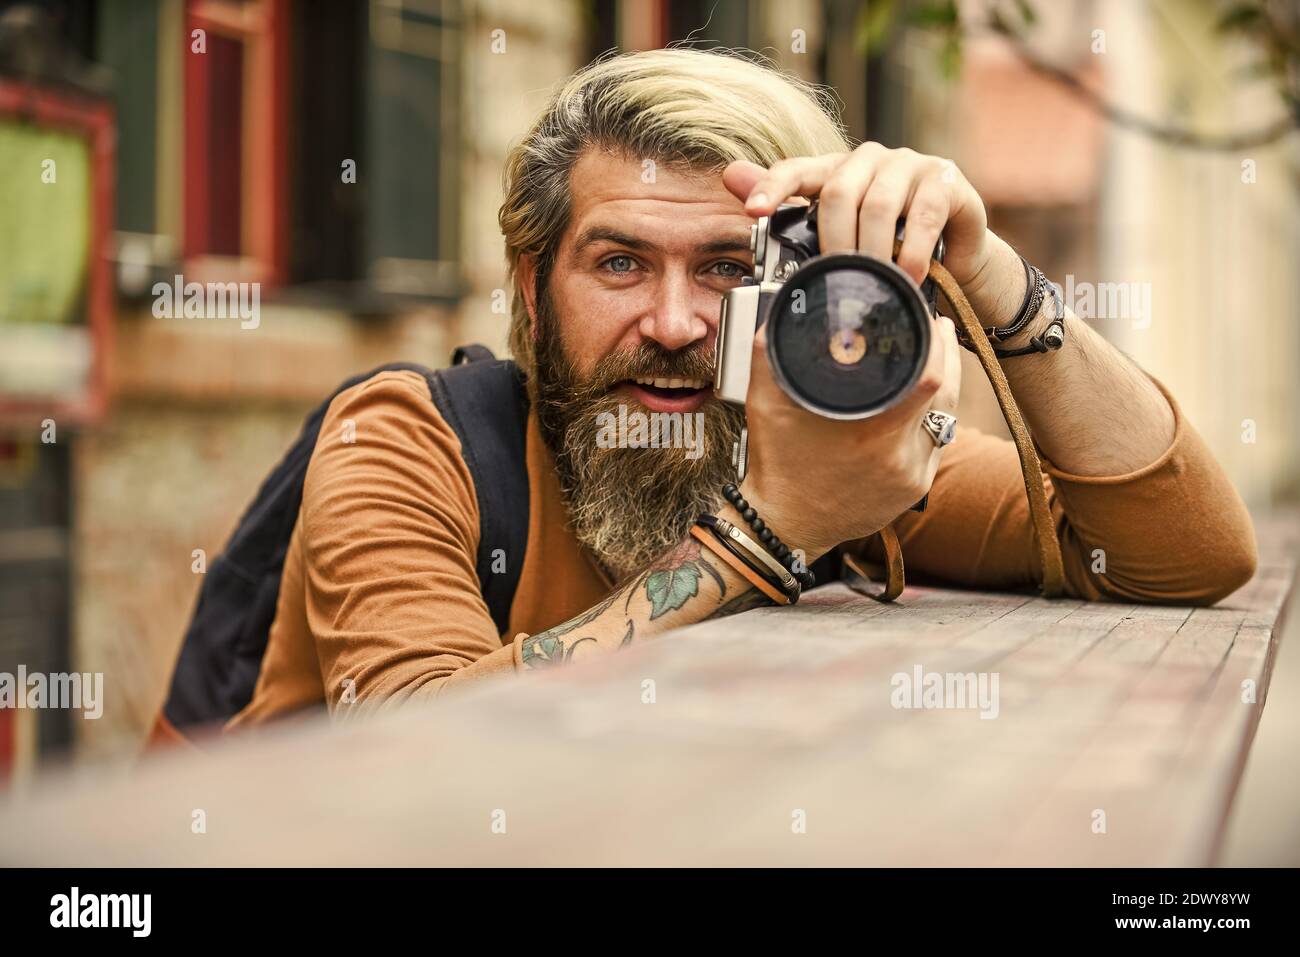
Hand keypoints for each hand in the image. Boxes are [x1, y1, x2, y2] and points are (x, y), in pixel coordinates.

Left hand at [722, 144, 1025, 316]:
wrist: (955, 259)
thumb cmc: (890, 247)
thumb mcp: (842, 239)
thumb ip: (789, 212)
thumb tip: (730, 175)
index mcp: (838, 170)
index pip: (797, 169)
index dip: (773, 186)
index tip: (753, 211)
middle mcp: (871, 160)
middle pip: (838, 191)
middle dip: (831, 240)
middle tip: (831, 278)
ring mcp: (910, 165)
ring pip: (877, 204)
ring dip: (871, 251)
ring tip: (869, 284)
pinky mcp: (946, 180)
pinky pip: (923, 214)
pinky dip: (911, 251)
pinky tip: (907, 276)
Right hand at [734, 311, 962, 562]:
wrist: (786, 524)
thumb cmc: (778, 467)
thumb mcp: (765, 404)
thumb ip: (770, 352)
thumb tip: (782, 308)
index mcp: (871, 433)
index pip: (931, 377)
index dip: (935, 342)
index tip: (925, 319)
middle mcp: (899, 455)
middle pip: (947, 391)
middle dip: (945, 353)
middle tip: (935, 327)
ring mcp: (912, 474)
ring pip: (947, 416)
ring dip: (947, 381)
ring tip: (938, 352)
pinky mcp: (916, 487)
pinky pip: (937, 440)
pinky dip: (933, 415)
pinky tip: (924, 398)